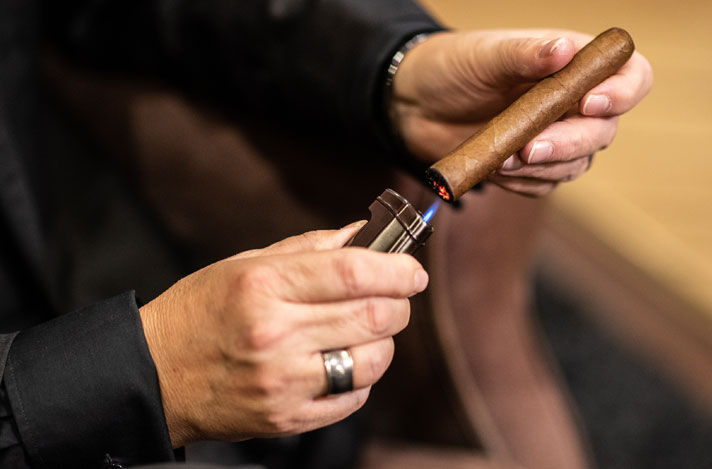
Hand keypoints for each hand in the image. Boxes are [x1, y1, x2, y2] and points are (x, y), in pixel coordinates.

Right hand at [139, 222, 427, 446]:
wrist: (154, 375)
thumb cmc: (198, 312)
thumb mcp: (243, 264)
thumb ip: (307, 248)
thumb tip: (360, 235)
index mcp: (264, 286)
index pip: (355, 273)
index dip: (398, 269)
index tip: (414, 271)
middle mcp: (276, 333)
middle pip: (375, 315)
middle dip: (400, 302)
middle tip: (397, 295)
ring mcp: (283, 381)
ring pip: (373, 359)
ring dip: (384, 341)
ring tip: (366, 330)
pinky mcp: (286, 416)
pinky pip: (353, 397)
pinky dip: (362, 376)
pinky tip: (343, 361)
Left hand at [391, 29, 652, 195]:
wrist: (413, 104)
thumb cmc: (451, 68)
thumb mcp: (484, 56)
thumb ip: (523, 55)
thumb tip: (564, 49)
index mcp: (572, 64)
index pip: (629, 76)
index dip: (622, 93)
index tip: (590, 104)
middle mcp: (571, 102)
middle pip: (602, 132)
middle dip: (569, 143)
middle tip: (531, 147)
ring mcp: (551, 136)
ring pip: (575, 165)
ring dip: (542, 167)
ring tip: (504, 159)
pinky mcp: (528, 166)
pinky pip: (543, 184)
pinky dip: (522, 182)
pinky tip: (496, 169)